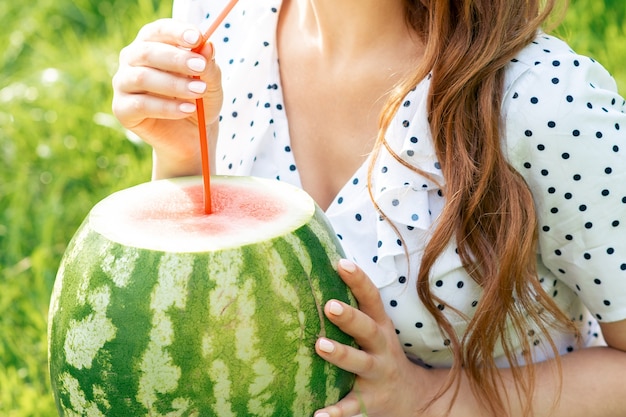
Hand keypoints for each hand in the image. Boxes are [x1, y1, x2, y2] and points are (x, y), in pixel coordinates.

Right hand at [112, 18, 222, 177]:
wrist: (192, 136)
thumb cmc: (199, 101)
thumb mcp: (210, 84)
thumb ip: (208, 66)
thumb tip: (207, 46)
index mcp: (152, 44)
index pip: (158, 31)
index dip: (176, 32)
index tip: (197, 38)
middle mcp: (132, 60)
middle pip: (146, 52)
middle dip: (176, 59)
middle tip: (200, 67)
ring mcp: (123, 84)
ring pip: (142, 77)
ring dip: (174, 84)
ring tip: (198, 92)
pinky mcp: (122, 109)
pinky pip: (141, 104)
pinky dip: (167, 107)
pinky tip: (188, 109)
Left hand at [314, 260, 434, 416]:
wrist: (412, 398)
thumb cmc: (380, 353)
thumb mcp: (375, 329)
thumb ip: (355, 309)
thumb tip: (320, 275)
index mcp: (380, 326)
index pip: (371, 298)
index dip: (358, 280)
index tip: (341, 263)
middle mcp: (380, 348)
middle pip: (367, 329)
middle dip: (350, 317)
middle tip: (329, 305)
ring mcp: (376, 374)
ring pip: (359, 363)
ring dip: (340, 355)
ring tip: (319, 346)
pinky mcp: (368, 401)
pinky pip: (351, 407)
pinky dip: (335, 413)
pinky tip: (317, 415)